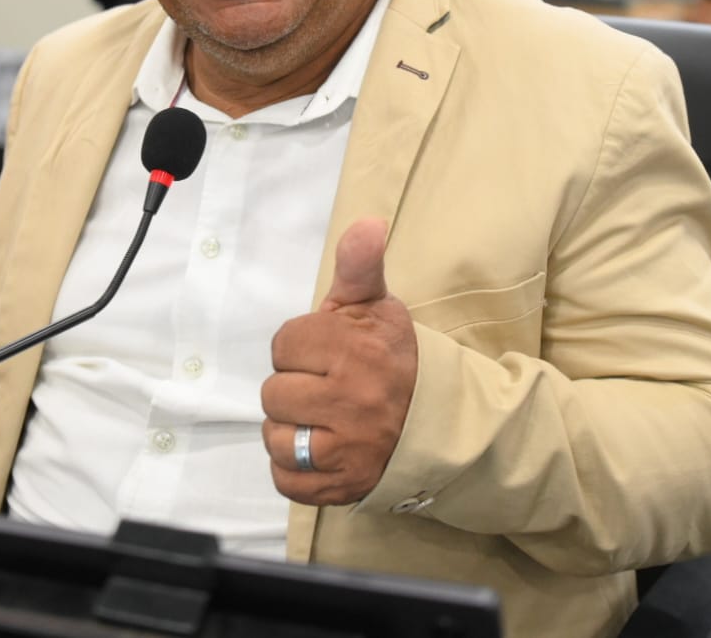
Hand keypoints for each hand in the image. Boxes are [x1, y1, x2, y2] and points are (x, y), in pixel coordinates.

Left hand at [262, 218, 417, 505]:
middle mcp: (351, 402)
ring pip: (276, 438)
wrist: (437, 420)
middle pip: (274, 393)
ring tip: (320, 419)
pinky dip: (294, 468)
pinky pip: (285, 479)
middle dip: (294, 387)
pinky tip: (318, 448)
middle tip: (325, 387)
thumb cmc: (394, 358)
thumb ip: (359, 266)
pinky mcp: (341, 487)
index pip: (283, 345)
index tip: (326, 353)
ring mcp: (347, 449)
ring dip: (290, 430)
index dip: (299, 347)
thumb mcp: (377, 307)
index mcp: (355, 351)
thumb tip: (367, 222)